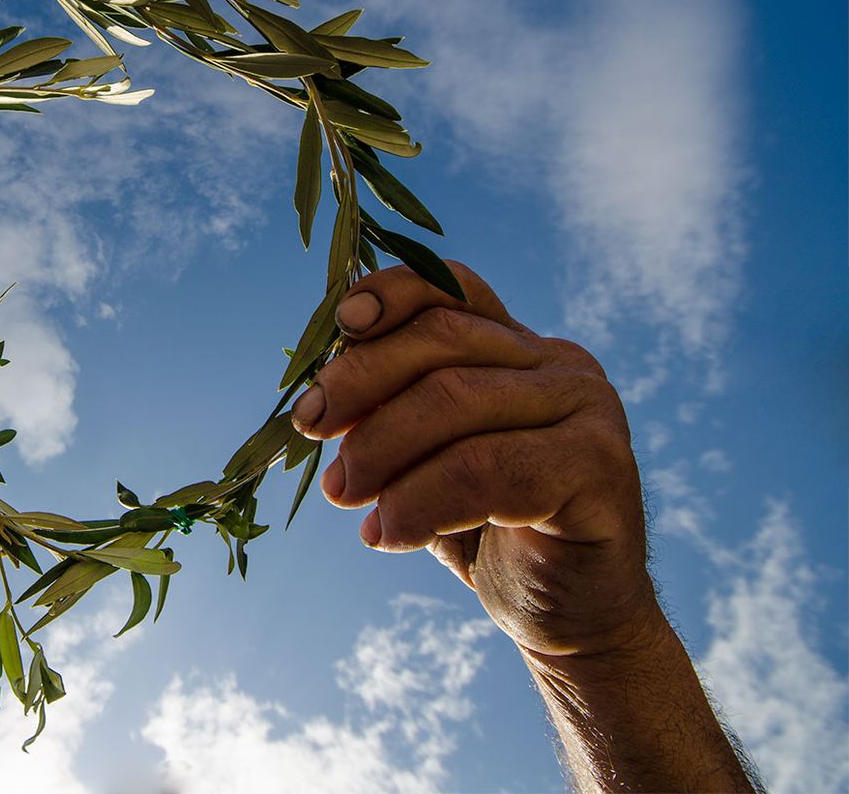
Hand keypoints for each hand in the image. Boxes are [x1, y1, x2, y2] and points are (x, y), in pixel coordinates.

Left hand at [291, 261, 656, 658]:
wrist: (570, 622)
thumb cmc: (489, 536)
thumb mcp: (425, 465)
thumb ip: (388, 417)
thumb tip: (320, 394)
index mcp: (520, 350)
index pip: (452, 289)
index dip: (390, 294)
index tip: (339, 325)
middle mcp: (562, 366)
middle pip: (442, 340)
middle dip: (360, 381)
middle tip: (310, 429)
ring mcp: (589, 411)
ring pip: (456, 400)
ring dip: (381, 450)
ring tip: (346, 497)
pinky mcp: (601, 467)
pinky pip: (488, 469)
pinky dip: (421, 501)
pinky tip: (388, 534)